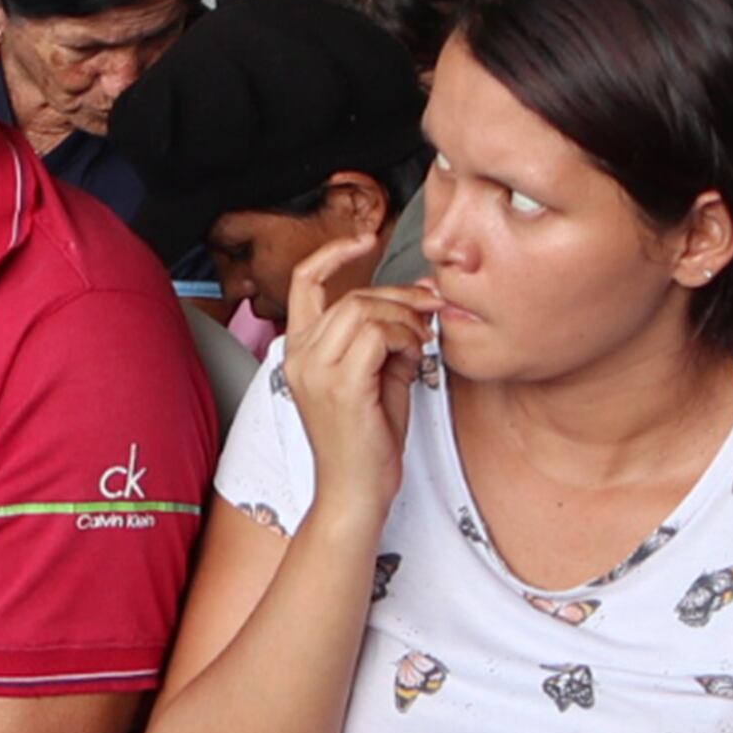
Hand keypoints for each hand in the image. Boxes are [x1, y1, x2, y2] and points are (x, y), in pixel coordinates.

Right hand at [279, 226, 432, 513]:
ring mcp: (316, 370)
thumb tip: (418, 298)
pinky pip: (378, 334)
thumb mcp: (379, 377)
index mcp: (301, 351)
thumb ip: (390, 337)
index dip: (335, 253)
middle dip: (399, 297)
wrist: (355, 493)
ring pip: (365, 310)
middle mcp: (300, 357)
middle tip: (431, 309)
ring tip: (421, 342)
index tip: (366, 239)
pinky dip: (405, 338)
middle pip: (352, 296)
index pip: (307, 282)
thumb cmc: (367, 442)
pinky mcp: (341, 385)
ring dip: (405, 320)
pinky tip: (415, 357)